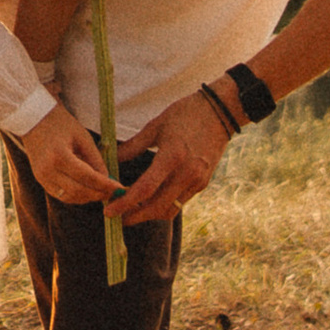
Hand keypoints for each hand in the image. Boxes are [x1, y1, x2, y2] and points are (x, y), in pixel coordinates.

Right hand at [21, 102, 119, 205]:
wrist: (34, 118)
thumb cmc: (60, 124)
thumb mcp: (83, 137)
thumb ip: (95, 159)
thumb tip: (108, 180)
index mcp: (59, 156)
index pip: (87, 177)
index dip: (105, 185)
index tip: (120, 189)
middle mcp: (48, 170)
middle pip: (78, 191)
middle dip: (98, 194)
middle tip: (113, 193)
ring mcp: (41, 177)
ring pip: (69, 197)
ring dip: (87, 197)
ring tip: (102, 192)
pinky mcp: (40, 180)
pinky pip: (60, 195)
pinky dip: (76, 196)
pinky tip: (87, 190)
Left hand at [113, 89, 235, 223]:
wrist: (220, 113)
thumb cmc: (185, 114)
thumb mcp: (155, 126)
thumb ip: (132, 146)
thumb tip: (112, 160)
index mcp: (172, 156)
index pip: (145, 189)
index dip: (125, 203)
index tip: (109, 211)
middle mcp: (186, 173)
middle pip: (156, 207)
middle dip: (135, 216)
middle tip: (118, 216)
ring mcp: (197, 181)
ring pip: (169, 209)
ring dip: (149, 214)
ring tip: (132, 210)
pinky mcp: (203, 184)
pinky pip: (180, 202)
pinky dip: (163, 205)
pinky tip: (151, 200)